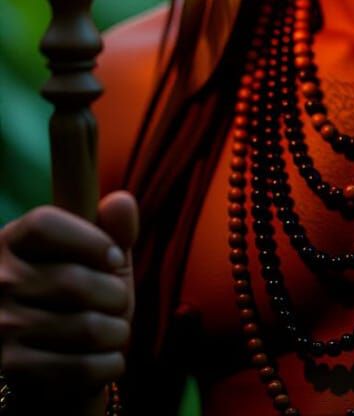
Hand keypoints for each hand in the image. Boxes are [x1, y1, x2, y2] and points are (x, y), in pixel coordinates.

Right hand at [0, 192, 137, 406]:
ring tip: (116, 331)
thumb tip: (122, 202)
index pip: (44, 224)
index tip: (114, 259)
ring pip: (84, 327)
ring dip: (117, 332)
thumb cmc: (77, 297)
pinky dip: (109, 364)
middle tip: (118, 302)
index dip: (90, 240)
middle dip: (115, 295)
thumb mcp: (93, 256)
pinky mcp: (12, 369)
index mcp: (11, 241)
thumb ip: (111, 228)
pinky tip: (111, 359)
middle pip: (73, 281)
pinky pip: (80, 367)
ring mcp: (1, 327)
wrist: (48, 360)